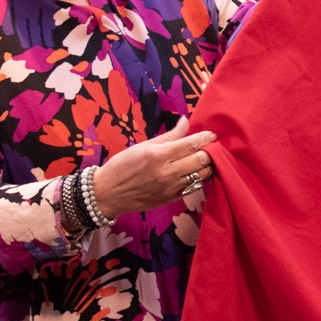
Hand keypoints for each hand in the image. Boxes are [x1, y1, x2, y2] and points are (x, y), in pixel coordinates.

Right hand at [90, 116, 218, 217]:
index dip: (205, 138)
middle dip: (210, 152)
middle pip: (201, 160)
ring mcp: (171, 187)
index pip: (191, 144)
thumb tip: (185, 121)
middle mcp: (167, 172)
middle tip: (210, 147)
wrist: (108, 193)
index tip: (211, 135)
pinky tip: (199, 172)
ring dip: (208, 166)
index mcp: (159, 155)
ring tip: (207, 159)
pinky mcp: (172, 199)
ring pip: (201, 175)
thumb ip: (169, 136)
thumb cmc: (123, 166)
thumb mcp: (144, 146)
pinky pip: (194, 188)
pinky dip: (201, 179)